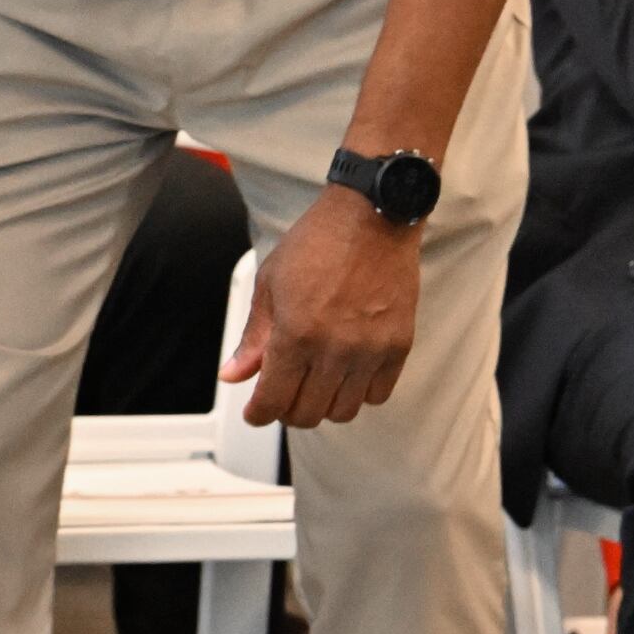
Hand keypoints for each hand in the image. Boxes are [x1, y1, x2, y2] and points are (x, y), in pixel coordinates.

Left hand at [221, 185, 422, 430]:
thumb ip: (254, 338)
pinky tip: (345, 375)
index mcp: (296, 334)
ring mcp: (371, 350)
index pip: (273, 400)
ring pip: (344, 411)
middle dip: (287, 411)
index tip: (255, 413)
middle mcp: (335, 349)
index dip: (259, 414)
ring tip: (313, 385)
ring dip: (323, 405)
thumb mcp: (269, 285)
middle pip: (308, 413)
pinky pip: (378, 394)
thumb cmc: (317, 244)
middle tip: (281, 396)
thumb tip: (234, 375)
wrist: (372, 219)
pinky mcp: (399, 346)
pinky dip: (358, 393)